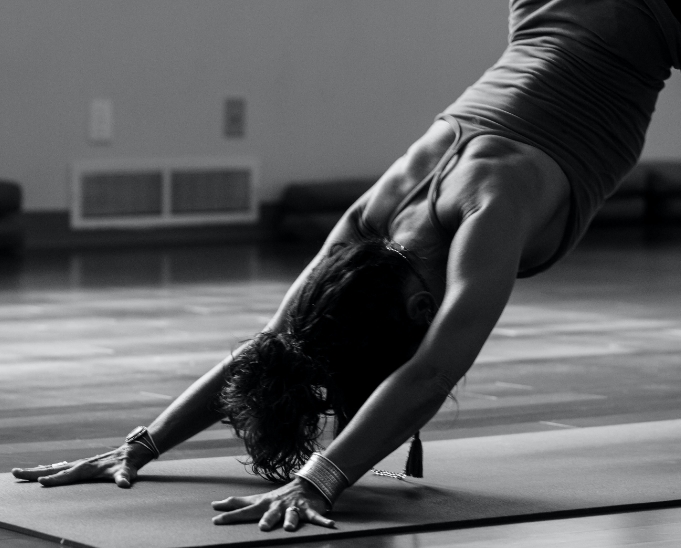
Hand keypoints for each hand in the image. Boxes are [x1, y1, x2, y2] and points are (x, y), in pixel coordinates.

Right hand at [11, 443, 152, 487]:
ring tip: (19, 473)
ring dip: (37, 471)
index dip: (55, 479)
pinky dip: (47, 470)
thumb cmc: (129, 464)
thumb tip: (125, 483)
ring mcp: (80, 464)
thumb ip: (125, 477)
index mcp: (88, 468)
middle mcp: (81, 465)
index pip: (68, 475)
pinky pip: (60, 468)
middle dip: (35, 472)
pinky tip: (40, 473)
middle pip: (54, 469)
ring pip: (55, 468)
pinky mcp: (82, 465)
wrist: (133, 451)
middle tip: (15, 473)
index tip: (41, 482)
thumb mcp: (128, 472)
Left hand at [212, 477, 335, 531]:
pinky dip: (324, 521)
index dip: (231, 516)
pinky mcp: (309, 510)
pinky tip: (331, 526)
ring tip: (290, 527)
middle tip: (262, 528)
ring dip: (292, 520)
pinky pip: (316, 517)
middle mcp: (278, 506)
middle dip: (267, 520)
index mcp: (264, 504)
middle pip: (270, 513)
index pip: (245, 510)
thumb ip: (238, 503)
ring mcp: (294, 507)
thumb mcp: (258, 499)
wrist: (305, 485)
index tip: (216, 521)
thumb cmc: (277, 497)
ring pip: (292, 514)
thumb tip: (215, 505)